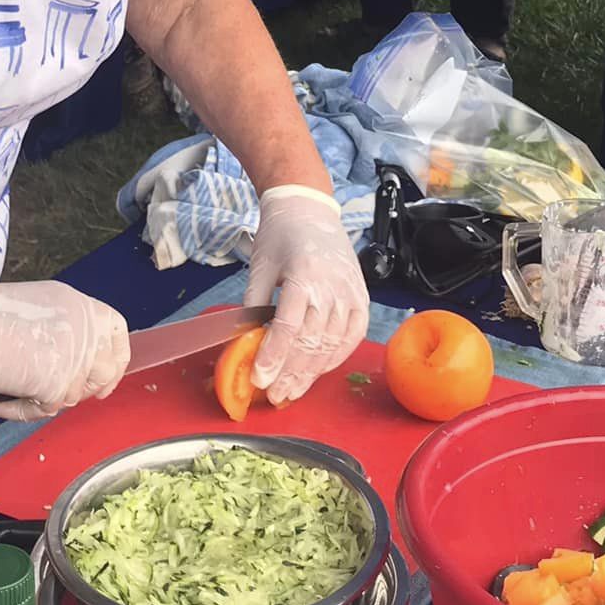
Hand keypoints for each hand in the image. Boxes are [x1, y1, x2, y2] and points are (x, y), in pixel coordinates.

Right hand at [0, 281, 130, 420]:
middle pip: (106, 371)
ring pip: (75, 395)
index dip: (114, 357)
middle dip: (85, 387)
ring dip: (48, 397)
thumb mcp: (40, 304)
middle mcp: (86, 333)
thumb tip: (65, 351)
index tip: (103, 371)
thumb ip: (63, 327)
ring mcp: (75, 361)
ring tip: (15, 388)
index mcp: (84, 308)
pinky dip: (19, 409)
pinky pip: (44, 410)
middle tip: (57, 391)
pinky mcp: (57, 386)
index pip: (118, 335)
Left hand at [244, 186, 370, 404]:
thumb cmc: (281, 235)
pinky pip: (351, 338)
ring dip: (311, 373)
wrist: (309, 209)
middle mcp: (332, 287)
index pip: (289, 327)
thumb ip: (253, 305)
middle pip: (311, 342)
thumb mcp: (260, 266)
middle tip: (273, 396)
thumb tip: (243, 343)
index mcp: (305, 275)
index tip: (259, 379)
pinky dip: (334, 358)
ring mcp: (351, 294)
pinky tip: (317, 371)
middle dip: (291, 374)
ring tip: (291, 391)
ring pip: (332, 345)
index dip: (273, 357)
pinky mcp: (361, 299)